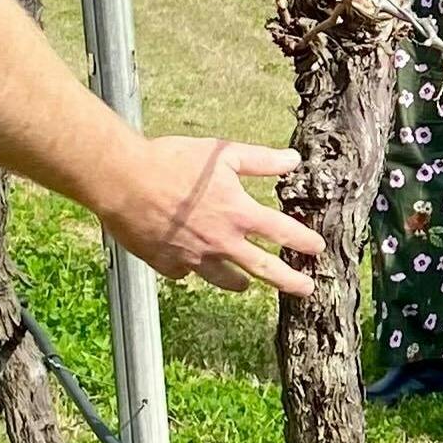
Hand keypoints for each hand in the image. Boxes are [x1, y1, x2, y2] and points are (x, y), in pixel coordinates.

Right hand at [99, 138, 325, 295]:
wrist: (125, 181)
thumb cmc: (173, 162)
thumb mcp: (223, 153)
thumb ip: (261, 160)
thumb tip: (294, 160)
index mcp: (238, 214)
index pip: (282, 233)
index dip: (304, 241)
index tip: (317, 249)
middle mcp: (221, 242)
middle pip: (264, 269)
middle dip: (290, 281)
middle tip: (305, 290)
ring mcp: (195, 258)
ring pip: (225, 280)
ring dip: (241, 282)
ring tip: (248, 284)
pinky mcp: (168, 265)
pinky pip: (188, 273)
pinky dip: (194, 270)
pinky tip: (194, 266)